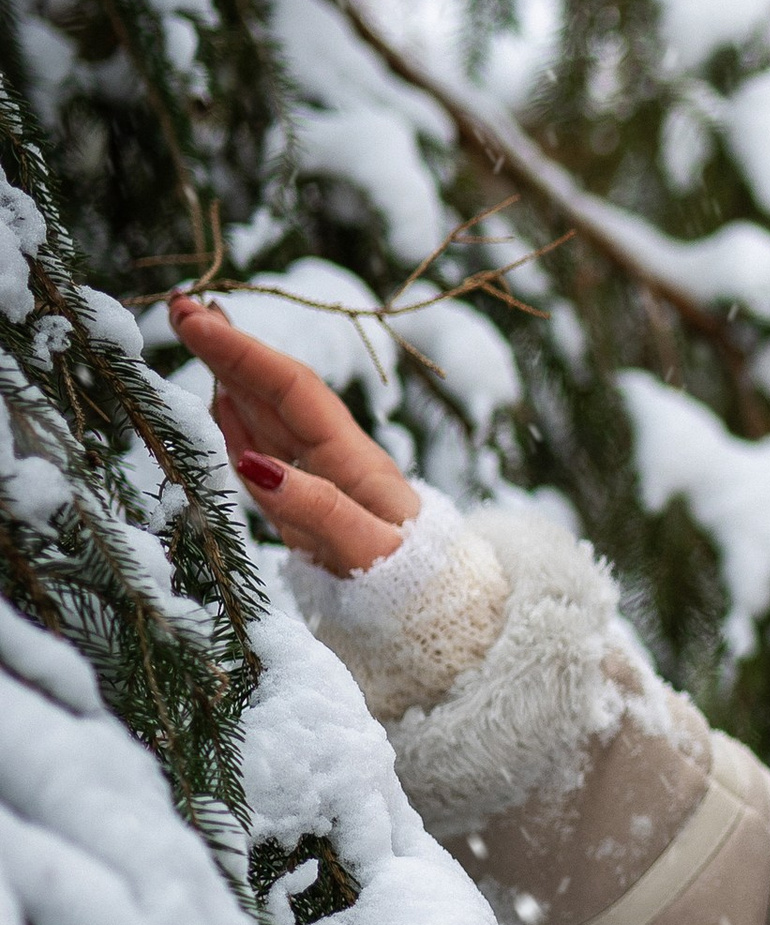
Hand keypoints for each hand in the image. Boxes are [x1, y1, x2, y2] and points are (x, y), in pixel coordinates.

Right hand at [168, 294, 420, 576]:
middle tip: (181, 307)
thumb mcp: (369, 550)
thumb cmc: (412, 585)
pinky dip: (237, 422)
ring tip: (195, 333)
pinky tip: (219, 398)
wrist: (434, 617)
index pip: (293, 389)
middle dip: (230, 348)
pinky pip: (263, 453)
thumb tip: (254, 466)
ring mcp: (316, 480)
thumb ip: (317, 509)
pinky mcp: (302, 506)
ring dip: (229, 374)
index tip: (199, 321)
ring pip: (266, 415)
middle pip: (276, 390)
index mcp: (352, 459)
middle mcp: (333, 460)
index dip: (244, 353)